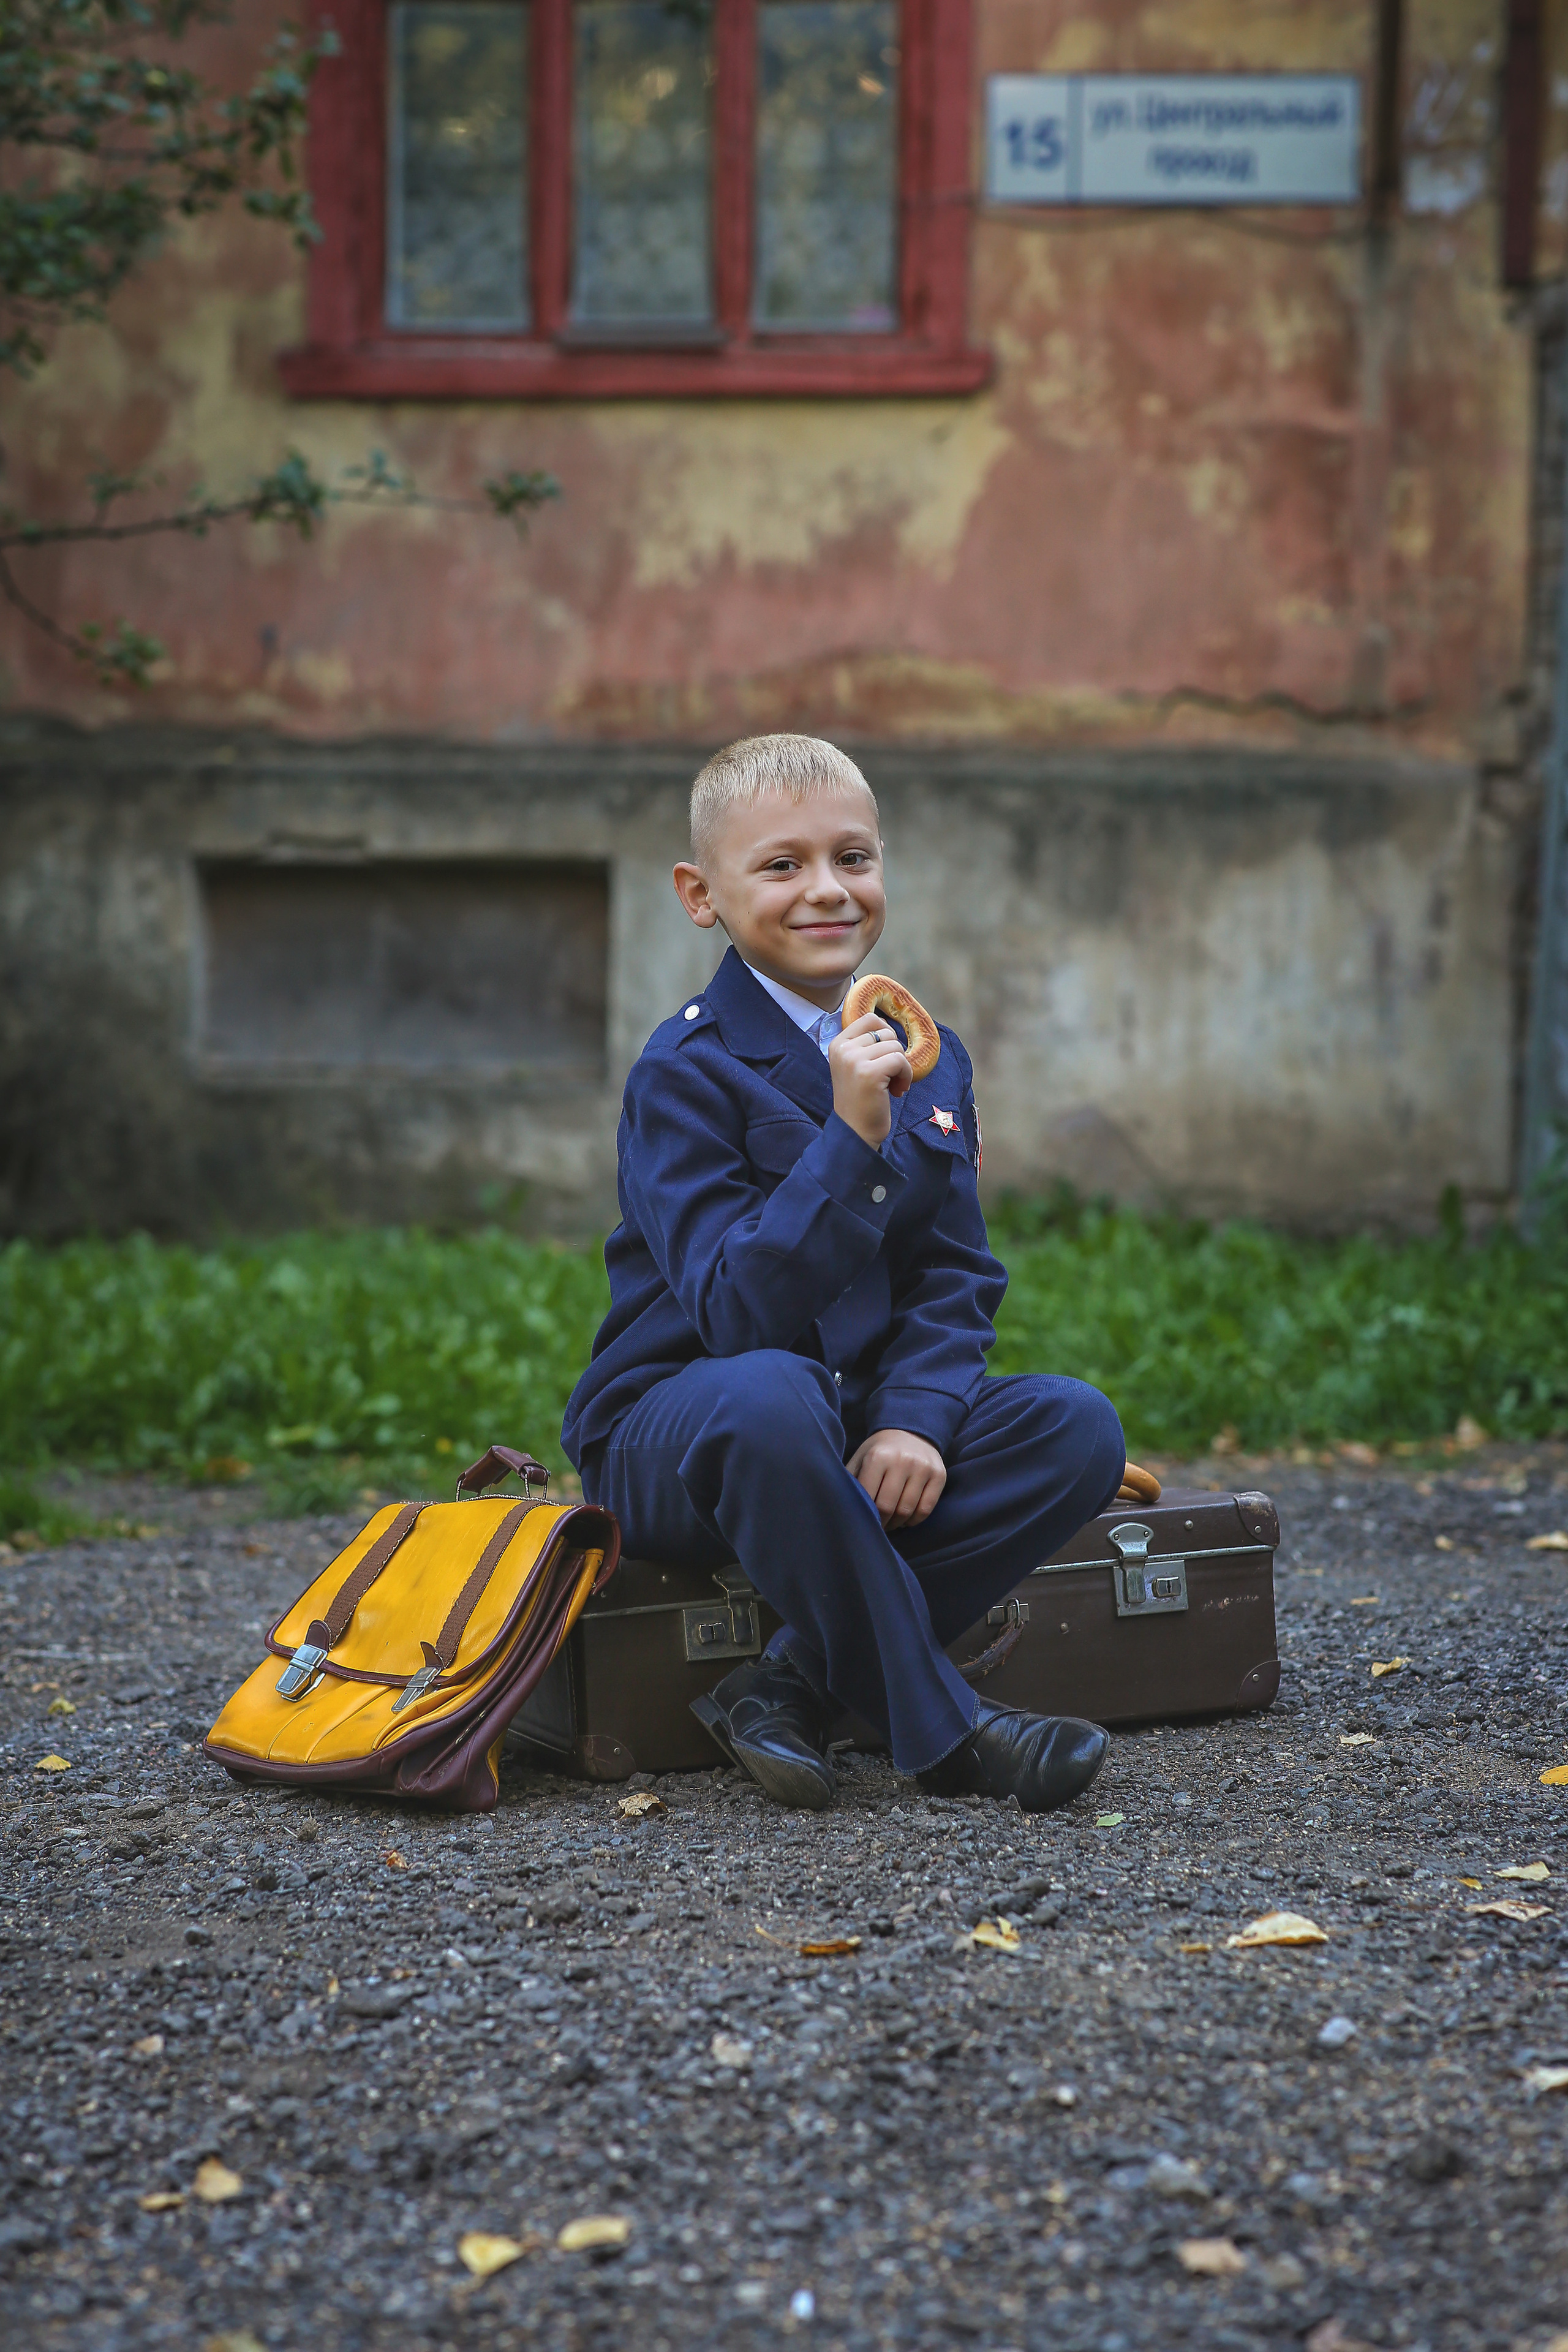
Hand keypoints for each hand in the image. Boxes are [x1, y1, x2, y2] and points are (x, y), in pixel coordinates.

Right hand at [828, 1011, 912, 1147]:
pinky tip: (897, 1090)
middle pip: (886, 1032)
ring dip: (901, 1067)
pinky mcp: (870, 1073)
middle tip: (888, 1076)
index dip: (885, 1037)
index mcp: (837, 1044)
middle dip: (894, 1053)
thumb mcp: (854, 1066)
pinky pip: (901, 1060)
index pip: (870, 1019)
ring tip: (892, 1085)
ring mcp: (854, 1060)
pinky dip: (906, 1075)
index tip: (882, 1059)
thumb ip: (864, 1045)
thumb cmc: (860, 1101)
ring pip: (895, 1045)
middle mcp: (843, 1049)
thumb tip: (887, 1025)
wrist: (855, 1132)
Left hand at [848, 1428, 946, 1529]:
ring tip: (891, 1522)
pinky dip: (914, 1520)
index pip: (869, 1498)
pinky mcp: (939, 1474)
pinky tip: (906, 1518)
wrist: (909, 1430)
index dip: (865, 1515)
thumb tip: (843, 1509)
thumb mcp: (860, 1458)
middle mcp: (902, 1460)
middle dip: (881, 1522)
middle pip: (888, 1507)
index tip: (864, 1521)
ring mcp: (923, 1467)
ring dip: (897, 1523)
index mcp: (878, 1456)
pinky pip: (926, 1509)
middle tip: (878, 1526)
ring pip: (908, 1511)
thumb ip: (851, 1481)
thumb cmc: (879, 1450)